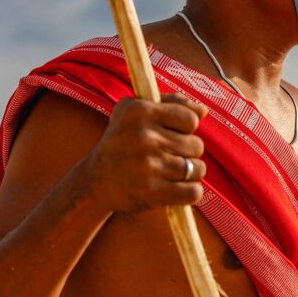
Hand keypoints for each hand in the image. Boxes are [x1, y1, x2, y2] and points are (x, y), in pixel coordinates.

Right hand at [85, 95, 207, 213]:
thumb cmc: (121, 142)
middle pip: (197, 145)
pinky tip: (177, 189)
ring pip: (197, 169)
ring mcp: (149, 165)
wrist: (95, 181)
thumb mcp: (135, 113)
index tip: (171, 134)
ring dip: (190, 173)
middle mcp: (144, 136)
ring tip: (173, 172)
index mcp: (140, 111)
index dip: (185, 128)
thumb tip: (203, 111)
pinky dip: (190, 192)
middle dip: (188, 152)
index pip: (190, 119)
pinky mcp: (152, 192)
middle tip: (169, 156)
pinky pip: (193, 192)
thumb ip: (171, 104)